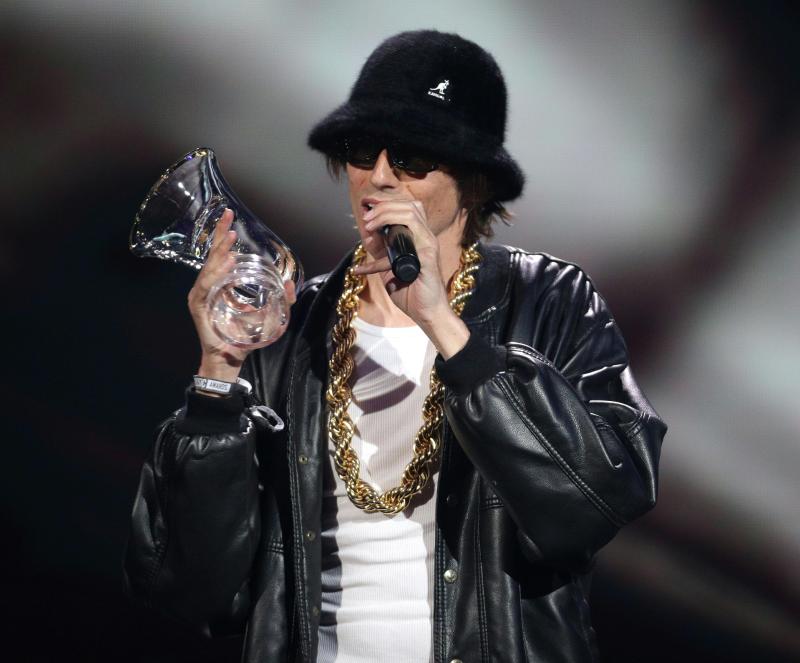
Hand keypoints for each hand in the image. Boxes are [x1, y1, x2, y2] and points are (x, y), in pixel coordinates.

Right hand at [188, 209, 296, 381]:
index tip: (231, 219)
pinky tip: (224, 265)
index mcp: (219, 286)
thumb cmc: (242, 338)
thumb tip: (291, 284)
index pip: (221, 257)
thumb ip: (280, 300)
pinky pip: (205, 287)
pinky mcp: (198, 307)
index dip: (224, 237)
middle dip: (220, 235)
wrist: (229, 360)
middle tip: (228, 217)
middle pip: (213, 256)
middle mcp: (207, 287)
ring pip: (209, 268)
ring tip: (229, 237)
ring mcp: (200, 296)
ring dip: (219, 252)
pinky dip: (214, 275)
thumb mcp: (266, 315)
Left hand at [356, 200, 468, 357]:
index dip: (387, 202)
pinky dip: (388, 230)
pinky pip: (409, 233)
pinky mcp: (427, 254)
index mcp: (419, 238)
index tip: (367, 204)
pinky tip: (373, 235)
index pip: (407, 208)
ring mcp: (428, 244)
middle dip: (384, 205)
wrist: (425, 314)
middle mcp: (426, 237)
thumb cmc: (410, 293)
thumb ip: (380, 252)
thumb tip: (367, 234)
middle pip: (408, 205)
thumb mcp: (388, 268)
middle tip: (366, 216)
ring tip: (368, 223)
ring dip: (385, 213)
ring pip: (410, 213)